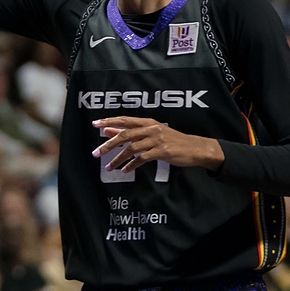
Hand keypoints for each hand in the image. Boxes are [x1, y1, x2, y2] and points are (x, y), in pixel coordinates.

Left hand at [92, 117, 223, 171]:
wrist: (195, 148)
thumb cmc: (172, 140)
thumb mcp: (151, 133)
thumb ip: (131, 131)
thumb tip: (109, 130)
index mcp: (147, 122)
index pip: (124, 120)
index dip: (109, 121)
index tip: (95, 124)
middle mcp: (150, 129)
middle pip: (124, 134)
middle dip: (108, 144)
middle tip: (96, 153)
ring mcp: (156, 140)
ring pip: (131, 148)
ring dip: (118, 159)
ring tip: (109, 167)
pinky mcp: (162, 152)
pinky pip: (142, 159)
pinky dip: (132, 165)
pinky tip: (125, 170)